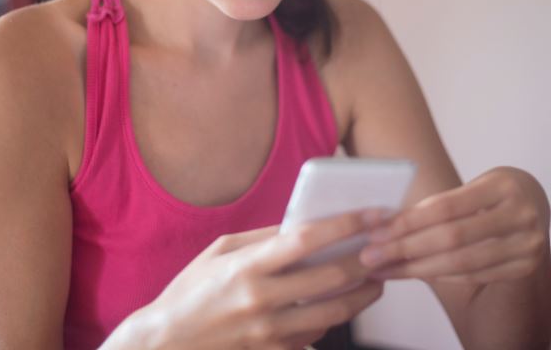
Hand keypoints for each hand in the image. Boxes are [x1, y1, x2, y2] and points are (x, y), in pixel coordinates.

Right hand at [124, 209, 386, 349]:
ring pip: (333, 313)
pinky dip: (333, 320)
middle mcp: (261, 300)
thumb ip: (262, 238)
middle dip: (365, 262)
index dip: (345, 225)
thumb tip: (301, 224)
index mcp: (247, 267)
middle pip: (330, 278)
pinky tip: (339, 306)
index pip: (307, 240)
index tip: (371, 214)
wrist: (167, 343)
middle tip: (383, 248)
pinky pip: (315, 337)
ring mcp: (269, 333)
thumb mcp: (220, 251)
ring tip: (375, 281)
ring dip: (361, 296)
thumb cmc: (192, 291)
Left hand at [359, 167, 549, 285]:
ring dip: (417, 269)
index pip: (446, 207)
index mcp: (502, 185)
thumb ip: (438, 203)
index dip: (408, 222)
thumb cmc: (489, 191)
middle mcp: (522, 215)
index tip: (375, 231)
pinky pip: (474, 276)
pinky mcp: (527, 267)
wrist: (535, 202)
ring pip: (462, 263)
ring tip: (385, 269)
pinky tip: (415, 273)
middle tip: (370, 256)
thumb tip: (385, 223)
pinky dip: (441, 276)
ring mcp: (529, 244)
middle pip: (452, 238)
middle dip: (405, 249)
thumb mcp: (471, 185)